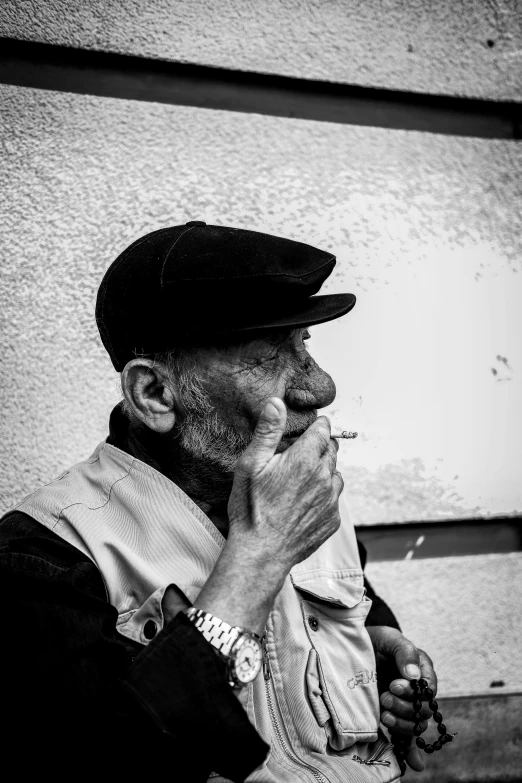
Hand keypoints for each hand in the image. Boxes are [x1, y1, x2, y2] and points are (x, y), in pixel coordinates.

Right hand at [227, 396, 342, 571]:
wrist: (260, 553)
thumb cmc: (251, 509)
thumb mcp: (251, 465)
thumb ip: (268, 431)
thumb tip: (276, 402)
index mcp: (304, 460)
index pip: (323, 430)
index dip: (317, 426)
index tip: (311, 428)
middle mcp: (324, 477)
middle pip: (332, 450)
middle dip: (320, 446)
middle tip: (301, 454)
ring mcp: (331, 500)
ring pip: (335, 474)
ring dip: (324, 471)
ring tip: (301, 479)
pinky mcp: (333, 519)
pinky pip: (334, 498)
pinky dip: (324, 495)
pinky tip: (303, 501)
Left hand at [367, 626, 437, 771]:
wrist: (353, 649)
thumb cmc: (373, 640)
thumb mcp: (388, 638)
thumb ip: (404, 651)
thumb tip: (414, 676)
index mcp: (422, 670)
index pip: (428, 689)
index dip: (413, 691)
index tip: (394, 685)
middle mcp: (417, 692)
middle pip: (423, 711)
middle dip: (404, 707)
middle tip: (384, 697)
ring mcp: (405, 707)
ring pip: (415, 726)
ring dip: (401, 724)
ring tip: (383, 715)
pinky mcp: (393, 717)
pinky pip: (407, 739)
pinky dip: (411, 752)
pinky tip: (414, 764)